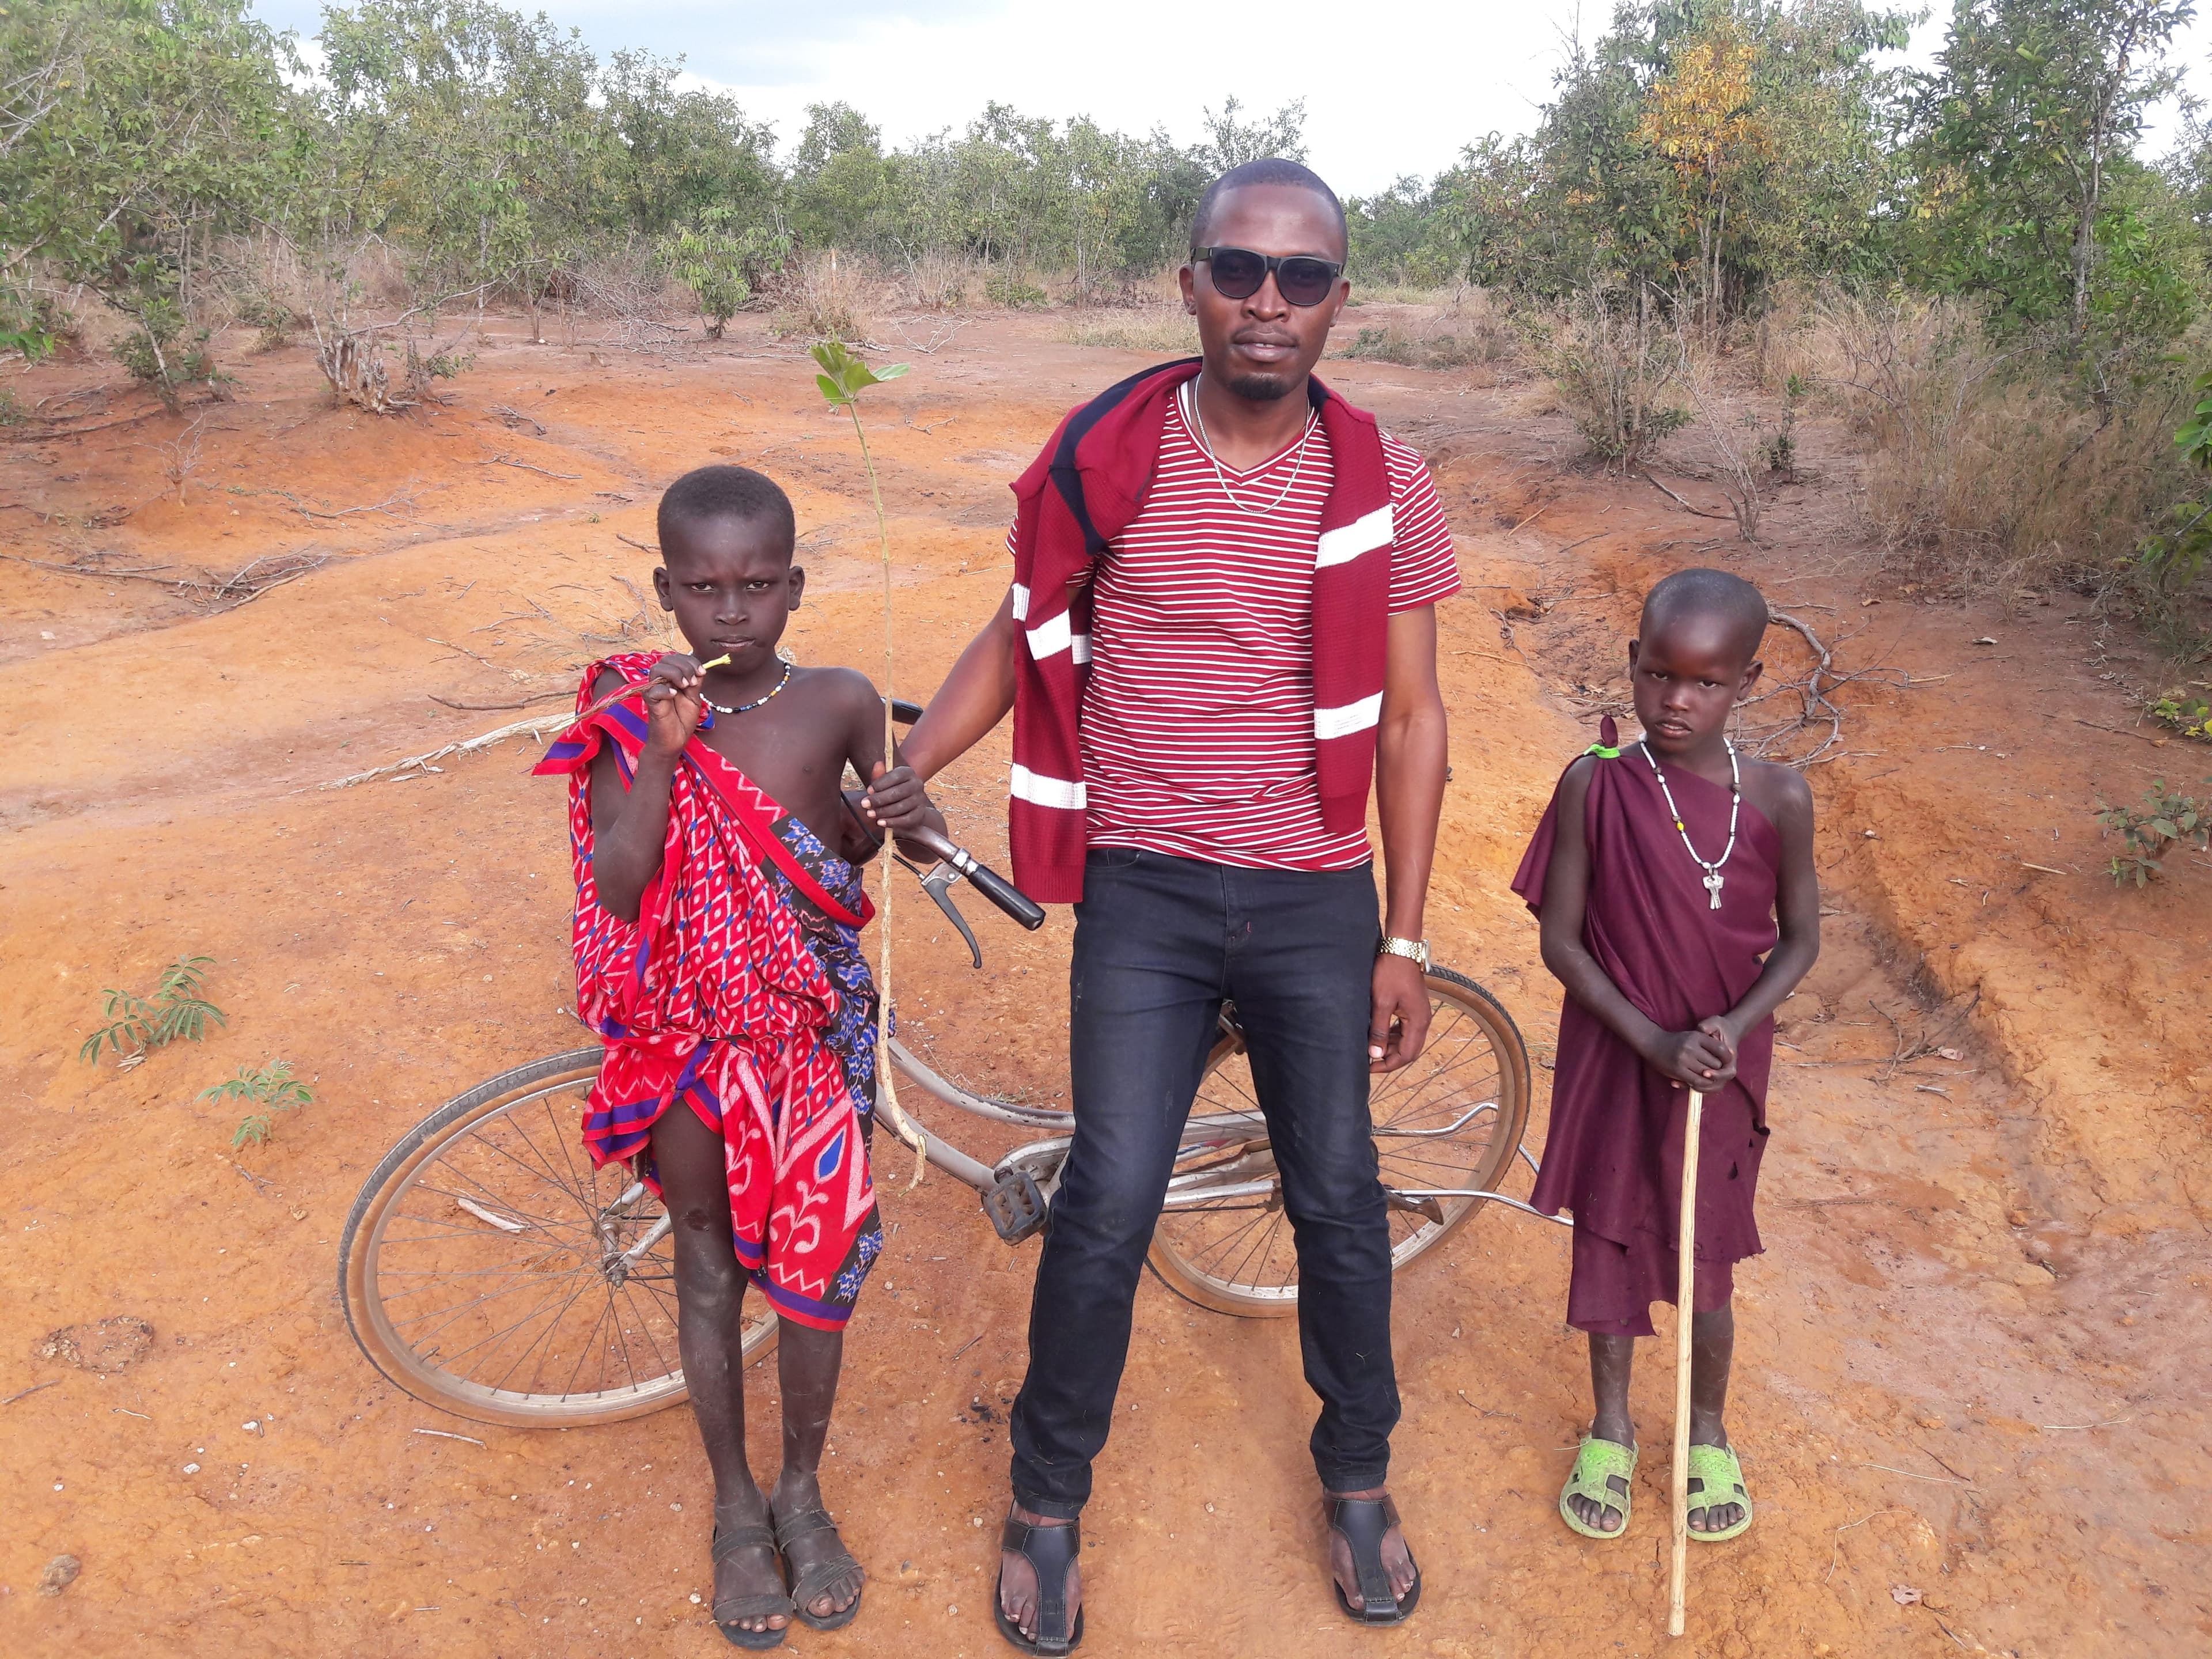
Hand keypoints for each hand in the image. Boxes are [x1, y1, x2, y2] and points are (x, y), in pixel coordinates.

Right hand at [642, 652, 703, 756]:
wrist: (675, 740)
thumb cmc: (682, 719)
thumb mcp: (694, 698)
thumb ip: (695, 682)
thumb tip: (699, 669)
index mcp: (671, 677)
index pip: (676, 658)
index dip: (690, 661)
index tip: (702, 672)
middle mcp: (660, 681)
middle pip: (666, 659)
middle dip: (684, 666)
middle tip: (693, 682)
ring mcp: (653, 690)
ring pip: (657, 669)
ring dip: (675, 674)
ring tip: (685, 686)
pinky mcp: (649, 702)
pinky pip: (653, 689)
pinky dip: (665, 689)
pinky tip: (674, 695)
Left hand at [861, 761, 936, 837]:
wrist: (907, 807)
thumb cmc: (892, 791)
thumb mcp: (885, 782)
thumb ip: (879, 776)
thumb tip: (878, 764)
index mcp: (908, 772)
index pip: (895, 776)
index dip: (880, 783)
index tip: (868, 790)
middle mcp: (917, 784)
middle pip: (897, 792)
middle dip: (878, 799)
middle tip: (864, 804)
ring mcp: (920, 799)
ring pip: (901, 807)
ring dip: (883, 811)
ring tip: (870, 814)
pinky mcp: (920, 814)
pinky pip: (906, 819)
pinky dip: (892, 822)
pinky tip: (881, 822)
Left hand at [1368, 953, 1431, 1073]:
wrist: (1401, 948)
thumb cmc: (1391, 972)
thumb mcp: (1381, 1002)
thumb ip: (1379, 1030)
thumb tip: (1375, 1054)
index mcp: (1418, 1022)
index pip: (1406, 1055)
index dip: (1388, 1065)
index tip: (1370, 1068)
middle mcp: (1423, 1020)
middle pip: (1409, 1050)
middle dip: (1389, 1058)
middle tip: (1369, 1061)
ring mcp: (1419, 1014)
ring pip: (1407, 1040)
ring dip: (1391, 1047)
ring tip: (1371, 1047)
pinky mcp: (1413, 1007)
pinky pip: (1405, 1029)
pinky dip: (1393, 1036)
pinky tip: (1379, 1034)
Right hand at [1644, 1025, 1736, 1090]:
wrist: (1653, 1043)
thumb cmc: (1676, 1041)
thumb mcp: (1692, 1036)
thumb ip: (1708, 1045)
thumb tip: (1727, 1058)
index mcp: (1697, 1036)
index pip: (1721, 1049)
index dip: (1727, 1057)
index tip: (1725, 1062)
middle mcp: (1691, 1047)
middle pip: (1715, 1064)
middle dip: (1716, 1069)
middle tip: (1713, 1070)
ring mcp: (1684, 1059)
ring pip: (1707, 1074)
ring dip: (1708, 1077)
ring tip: (1705, 1076)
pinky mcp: (1678, 1070)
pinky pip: (1697, 1081)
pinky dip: (1700, 1083)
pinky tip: (1698, 1080)